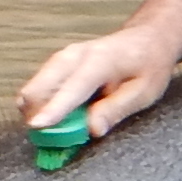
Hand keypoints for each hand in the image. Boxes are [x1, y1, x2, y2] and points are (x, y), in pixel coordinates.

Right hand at [22, 24, 181, 140]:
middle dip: (38, 116)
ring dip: (38, 113)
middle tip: (57, 141)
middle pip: (38, 88)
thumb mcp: (144, 92)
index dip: (53, 109)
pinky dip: (42, 107)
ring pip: (33, 89)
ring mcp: (62, 58)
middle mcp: (73, 56)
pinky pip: (39, 88)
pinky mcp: (57, 64)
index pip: (71, 89)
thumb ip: (116, 110)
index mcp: (99, 61)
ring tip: (62, 130)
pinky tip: (62, 116)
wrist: (146, 39)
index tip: (37, 126)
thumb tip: (92, 129)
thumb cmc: (148, 65)